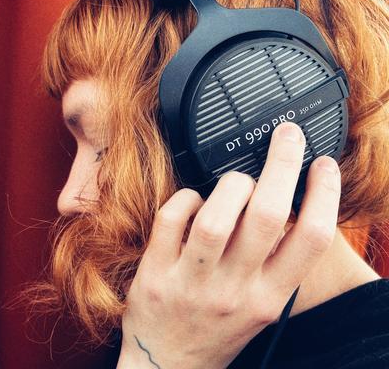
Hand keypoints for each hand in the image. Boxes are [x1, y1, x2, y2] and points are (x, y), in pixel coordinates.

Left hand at [117, 122, 340, 368]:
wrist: (168, 363)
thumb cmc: (218, 327)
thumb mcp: (260, 303)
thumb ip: (275, 260)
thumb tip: (287, 203)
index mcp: (269, 295)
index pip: (311, 240)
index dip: (324, 194)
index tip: (323, 165)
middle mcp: (235, 288)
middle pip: (268, 215)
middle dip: (283, 163)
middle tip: (287, 136)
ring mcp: (192, 281)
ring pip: (217, 215)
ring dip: (232, 184)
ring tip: (237, 181)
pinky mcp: (156, 272)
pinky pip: (171, 218)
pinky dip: (186, 197)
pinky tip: (193, 199)